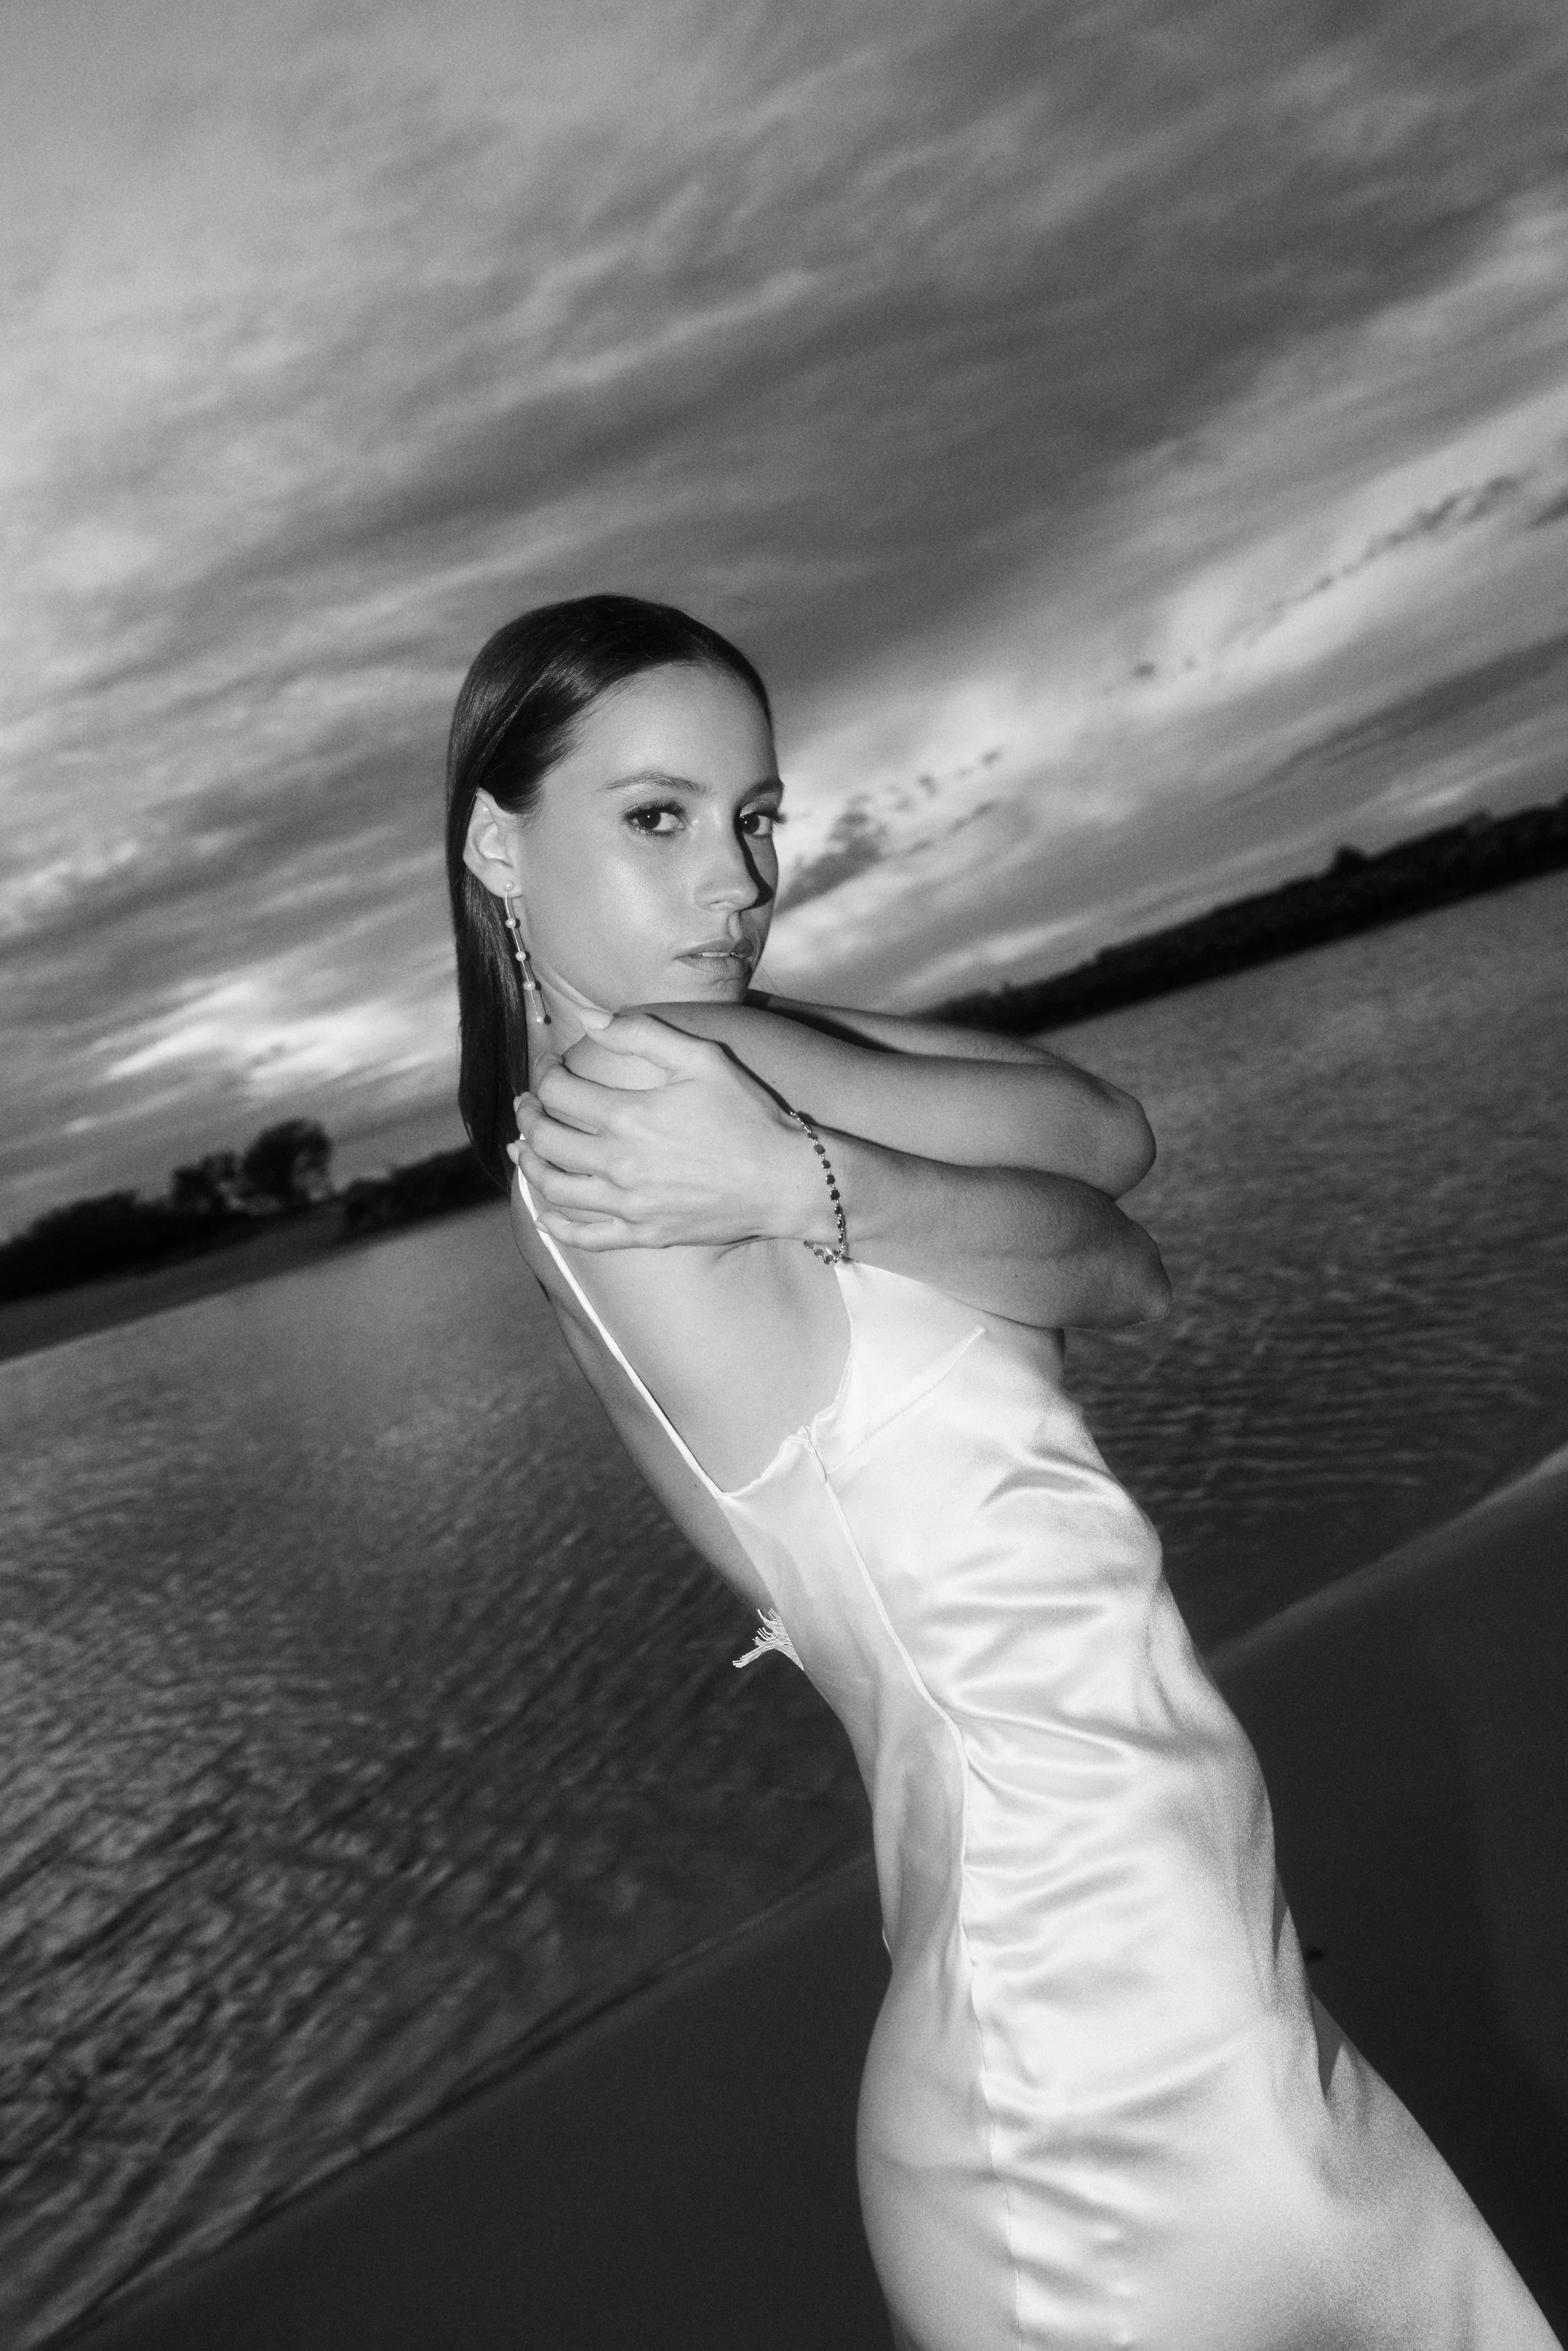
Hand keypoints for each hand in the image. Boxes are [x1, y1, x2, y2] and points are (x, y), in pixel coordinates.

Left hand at [508, 1010, 821, 1249]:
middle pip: (545, 1139)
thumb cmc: (750, 1115)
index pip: (558, 1091)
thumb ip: (642, 1032)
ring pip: (555, 1188)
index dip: (546, 1073)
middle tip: (527, 1104)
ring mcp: (629, 1205)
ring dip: (530, 1165)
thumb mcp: (702, 1058)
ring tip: (525, 1149)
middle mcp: (619, 1163)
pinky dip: (557, 1225)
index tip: (553, 1066)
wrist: (788, 1181)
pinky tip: (547, 1213)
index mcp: (627, 1116)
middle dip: (528, 1116)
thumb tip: (590, 1020)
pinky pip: (586, 1237)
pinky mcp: (645, 1234)